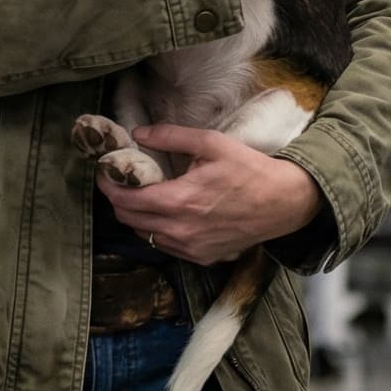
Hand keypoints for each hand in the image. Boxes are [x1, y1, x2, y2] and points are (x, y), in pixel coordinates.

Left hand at [95, 125, 321, 265]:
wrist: (284, 203)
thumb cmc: (249, 169)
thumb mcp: (211, 143)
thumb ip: (171, 137)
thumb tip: (138, 133)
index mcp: (179, 201)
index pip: (125, 199)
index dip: (108, 185)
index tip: (106, 172)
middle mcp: (180, 230)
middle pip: (128, 220)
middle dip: (119, 199)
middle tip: (122, 181)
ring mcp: (191, 248)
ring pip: (144, 235)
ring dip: (137, 216)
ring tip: (145, 195)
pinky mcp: (202, 257)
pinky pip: (166, 246)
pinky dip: (158, 230)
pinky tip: (169, 213)